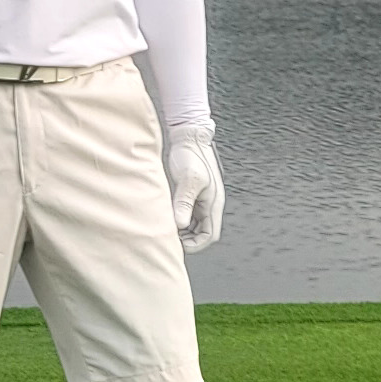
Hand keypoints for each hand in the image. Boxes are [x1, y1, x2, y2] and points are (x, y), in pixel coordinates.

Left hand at [166, 128, 224, 249]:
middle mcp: (209, 204)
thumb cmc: (192, 154)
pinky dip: (179, 222)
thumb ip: (184, 203)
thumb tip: (180, 224)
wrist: (189, 137)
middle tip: (169, 239)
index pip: (210, 234)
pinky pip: (188, 215)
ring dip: (183, 232)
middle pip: (203, 233)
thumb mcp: (188, 180)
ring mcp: (201, 200)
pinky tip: (167, 219)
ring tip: (167, 230)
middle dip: (188, 240)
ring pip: (195, 226)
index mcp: (213, 202)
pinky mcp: (192, 195)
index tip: (179, 244)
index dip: (196, 243)